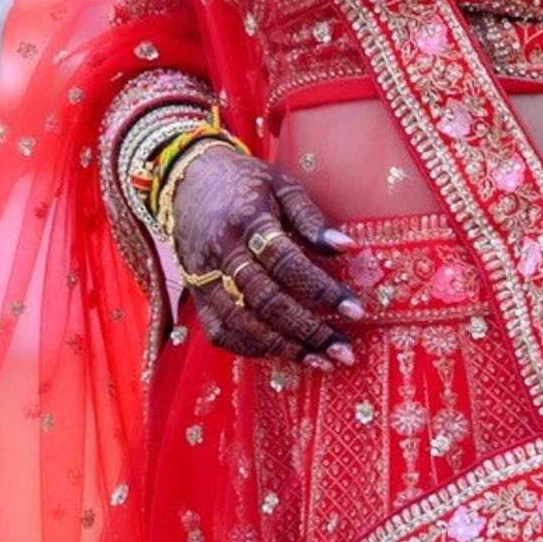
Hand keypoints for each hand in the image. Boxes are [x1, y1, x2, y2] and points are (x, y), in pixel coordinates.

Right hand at [168, 144, 366, 368]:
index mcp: (247, 221)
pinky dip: (251, 348)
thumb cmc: (245, 182)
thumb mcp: (281, 185)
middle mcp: (222, 253)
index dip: (322, 290)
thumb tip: (348, 248)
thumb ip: (311, 217)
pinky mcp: (195, 294)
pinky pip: (219, 331)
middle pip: (266, 301)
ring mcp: (204, 277)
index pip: (288, 262)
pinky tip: (283, 354)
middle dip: (308, 330)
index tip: (355, 310)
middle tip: (344, 351)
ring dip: (283, 348)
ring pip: (242, 323)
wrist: (187, 180)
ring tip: (321, 360)